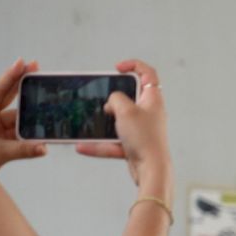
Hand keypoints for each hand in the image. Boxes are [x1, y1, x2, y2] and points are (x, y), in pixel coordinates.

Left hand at [0, 58, 46, 173]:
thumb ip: (23, 150)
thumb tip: (45, 148)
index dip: (11, 76)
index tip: (22, 62)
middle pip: (6, 94)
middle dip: (21, 81)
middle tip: (36, 66)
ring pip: (15, 110)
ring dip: (29, 106)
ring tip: (47, 95)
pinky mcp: (1, 133)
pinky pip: (18, 125)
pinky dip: (30, 124)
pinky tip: (42, 119)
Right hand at [76, 59, 171, 193]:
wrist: (151, 170)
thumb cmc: (144, 139)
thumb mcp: (125, 110)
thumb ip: (116, 98)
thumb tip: (112, 102)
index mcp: (153, 100)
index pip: (148, 74)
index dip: (133, 66)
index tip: (117, 68)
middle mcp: (149, 113)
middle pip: (130, 98)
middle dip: (114, 98)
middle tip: (103, 99)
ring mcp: (141, 129)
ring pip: (119, 121)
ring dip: (104, 122)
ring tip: (91, 123)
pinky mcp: (135, 144)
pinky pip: (113, 142)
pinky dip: (100, 145)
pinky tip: (82, 146)